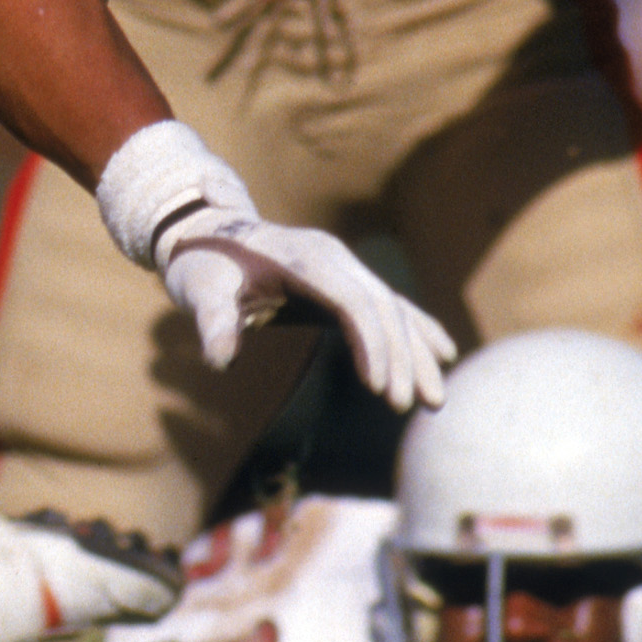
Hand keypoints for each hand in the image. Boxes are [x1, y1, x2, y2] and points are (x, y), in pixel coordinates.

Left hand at [159, 205, 451, 407]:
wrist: (208, 233)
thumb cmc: (203, 264)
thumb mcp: (200, 289)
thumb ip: (213, 320)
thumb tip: (219, 359)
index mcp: (306, 257)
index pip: (355, 302)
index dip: (372, 344)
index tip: (379, 389)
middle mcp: (334, 257)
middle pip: (383, 307)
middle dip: (402, 358)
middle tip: (410, 408)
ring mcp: (343, 267)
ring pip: (394, 309)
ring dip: (417, 352)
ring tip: (435, 401)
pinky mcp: (343, 281)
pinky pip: (388, 306)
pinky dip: (415, 331)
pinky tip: (441, 355)